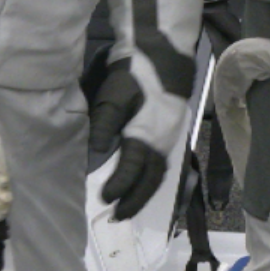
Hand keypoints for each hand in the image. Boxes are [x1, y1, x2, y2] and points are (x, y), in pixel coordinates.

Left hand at [87, 54, 192, 220]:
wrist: (164, 54)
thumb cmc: (136, 75)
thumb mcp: (115, 95)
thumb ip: (104, 124)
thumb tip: (96, 152)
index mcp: (147, 134)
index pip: (133, 169)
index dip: (120, 186)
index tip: (105, 198)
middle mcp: (163, 141)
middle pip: (151, 179)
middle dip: (135, 200)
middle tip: (118, 216)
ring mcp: (171, 137)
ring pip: (160, 174)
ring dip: (145, 193)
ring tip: (129, 207)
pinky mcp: (173, 131)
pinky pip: (165, 164)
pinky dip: (154, 180)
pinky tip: (145, 184)